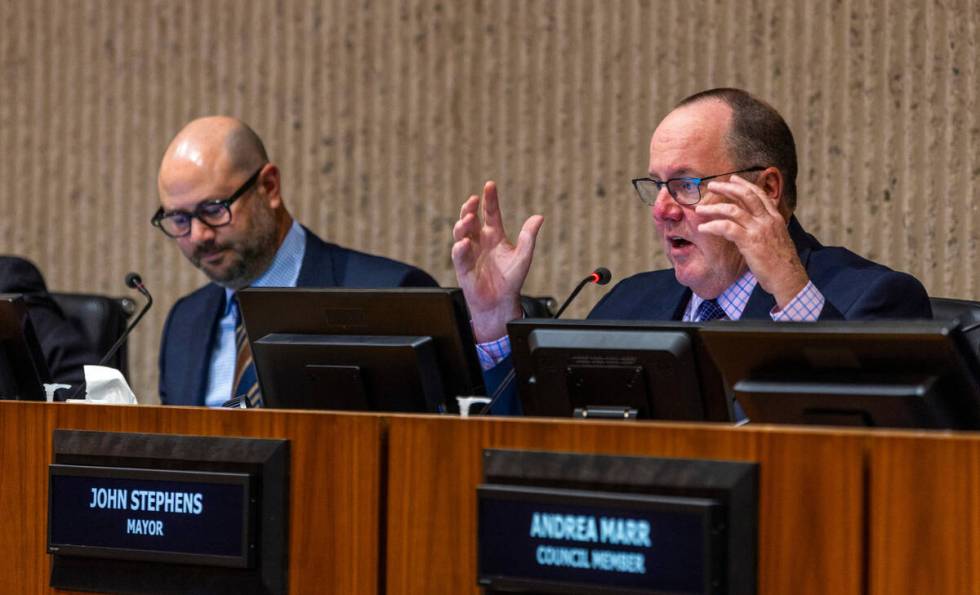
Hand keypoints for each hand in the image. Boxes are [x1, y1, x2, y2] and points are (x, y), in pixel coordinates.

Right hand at [452, 181, 543, 341]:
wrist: (500, 303)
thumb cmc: (511, 280)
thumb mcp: (524, 256)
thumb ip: (529, 237)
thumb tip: (539, 217)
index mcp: (494, 236)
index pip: (491, 213)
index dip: (490, 199)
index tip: (490, 185)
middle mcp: (480, 241)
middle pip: (471, 219)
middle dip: (469, 208)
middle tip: (472, 200)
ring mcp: (470, 253)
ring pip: (461, 233)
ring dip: (462, 225)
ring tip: (468, 219)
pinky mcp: (463, 267)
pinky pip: (459, 256)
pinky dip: (460, 249)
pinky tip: (464, 243)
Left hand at [695, 175, 808, 308]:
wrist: (788, 278)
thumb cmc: (781, 264)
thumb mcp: (777, 239)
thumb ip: (766, 228)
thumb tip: (753, 224)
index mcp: (775, 218)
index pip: (759, 194)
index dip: (744, 184)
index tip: (732, 178)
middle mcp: (768, 220)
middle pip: (745, 196)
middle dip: (726, 188)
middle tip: (711, 186)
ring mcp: (759, 230)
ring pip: (732, 210)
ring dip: (713, 208)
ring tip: (699, 209)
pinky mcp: (749, 242)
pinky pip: (726, 228)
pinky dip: (712, 226)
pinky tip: (703, 228)